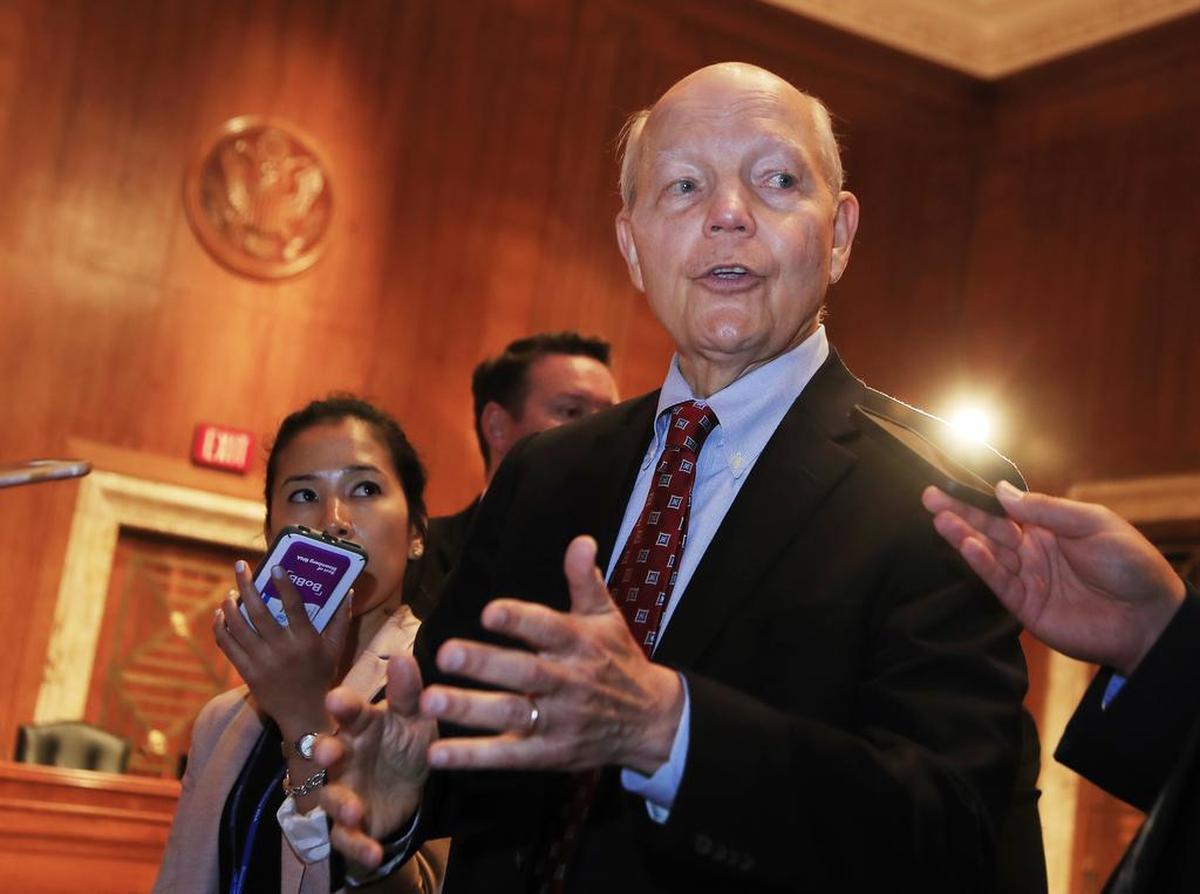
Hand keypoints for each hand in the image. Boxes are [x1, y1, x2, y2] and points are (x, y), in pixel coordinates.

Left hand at [214, 560, 350, 739]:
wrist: (302, 713)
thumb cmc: (321, 677)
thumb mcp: (336, 648)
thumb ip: (341, 619)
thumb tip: (347, 591)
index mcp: (306, 640)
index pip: (293, 606)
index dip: (283, 584)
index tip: (274, 566)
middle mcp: (282, 649)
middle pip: (258, 611)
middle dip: (246, 585)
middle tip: (241, 566)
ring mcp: (261, 661)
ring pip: (238, 626)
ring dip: (230, 605)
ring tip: (230, 592)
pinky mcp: (246, 672)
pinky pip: (228, 645)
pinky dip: (221, 627)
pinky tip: (220, 615)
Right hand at [314, 655, 436, 869]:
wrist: (408, 789)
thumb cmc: (405, 744)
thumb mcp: (415, 719)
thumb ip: (408, 693)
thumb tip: (403, 657)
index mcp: (361, 725)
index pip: (348, 710)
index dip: (342, 705)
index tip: (336, 700)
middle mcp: (345, 756)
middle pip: (328, 752)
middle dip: (325, 751)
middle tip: (328, 750)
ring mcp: (345, 790)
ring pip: (332, 797)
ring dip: (340, 804)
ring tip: (354, 809)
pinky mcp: (352, 826)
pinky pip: (349, 839)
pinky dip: (358, 847)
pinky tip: (373, 852)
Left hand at [420, 535, 683, 775]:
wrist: (649, 721)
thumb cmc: (617, 660)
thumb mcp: (607, 618)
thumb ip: (586, 581)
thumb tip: (581, 540)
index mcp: (580, 644)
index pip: (549, 629)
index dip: (521, 620)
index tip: (490, 612)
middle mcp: (569, 682)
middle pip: (525, 673)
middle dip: (486, 663)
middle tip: (446, 653)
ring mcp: (559, 721)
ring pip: (512, 714)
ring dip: (471, 709)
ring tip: (430, 700)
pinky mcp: (550, 753)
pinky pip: (509, 756)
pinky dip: (474, 756)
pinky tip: (438, 753)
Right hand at [923, 481, 1185, 674]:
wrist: (1149, 618)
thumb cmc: (1131, 565)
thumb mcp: (1094, 523)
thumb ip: (1047, 509)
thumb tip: (1003, 491)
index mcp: (1050, 527)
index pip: (1006, 508)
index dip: (979, 496)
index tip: (952, 482)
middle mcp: (1033, 550)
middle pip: (989, 528)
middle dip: (959, 511)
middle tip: (929, 496)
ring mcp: (1027, 578)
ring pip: (988, 553)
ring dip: (963, 535)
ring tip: (939, 518)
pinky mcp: (1025, 605)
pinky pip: (998, 581)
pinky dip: (980, 563)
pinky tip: (965, 546)